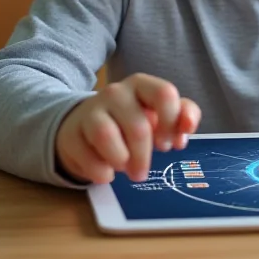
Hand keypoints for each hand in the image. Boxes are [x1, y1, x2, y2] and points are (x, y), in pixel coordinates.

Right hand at [55, 73, 201, 184]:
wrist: (83, 125)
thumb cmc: (129, 120)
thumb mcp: (158, 114)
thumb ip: (182, 115)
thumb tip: (187, 128)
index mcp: (141, 85)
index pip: (164, 94)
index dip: (171, 122)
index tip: (169, 144)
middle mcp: (116, 92)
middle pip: (138, 126)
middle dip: (144, 156)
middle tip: (143, 173)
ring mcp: (91, 110)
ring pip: (107, 136)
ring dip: (121, 161)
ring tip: (125, 169)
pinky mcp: (72, 132)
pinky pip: (87, 155)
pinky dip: (100, 171)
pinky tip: (107, 174)